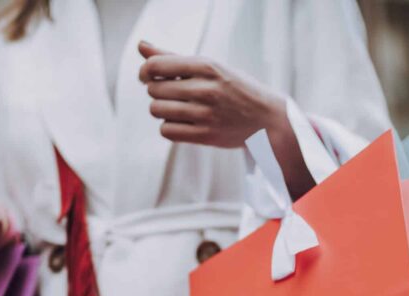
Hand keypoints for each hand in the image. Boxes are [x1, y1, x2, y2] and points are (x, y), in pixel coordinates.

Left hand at [138, 41, 284, 147]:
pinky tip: (181, 122)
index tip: (148, 76)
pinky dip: (169, 127)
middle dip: (157, 91)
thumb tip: (141, 46)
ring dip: (161, 109)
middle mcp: (206, 89)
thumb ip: (173, 57)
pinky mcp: (206, 136)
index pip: (156, 66)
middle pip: (154, 89)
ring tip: (176, 108)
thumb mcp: (210, 66)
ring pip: (157, 110)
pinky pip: (167, 131)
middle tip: (171, 93)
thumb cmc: (235, 88)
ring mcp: (206, 114)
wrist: (267, 119)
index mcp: (208, 66)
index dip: (145, 71)